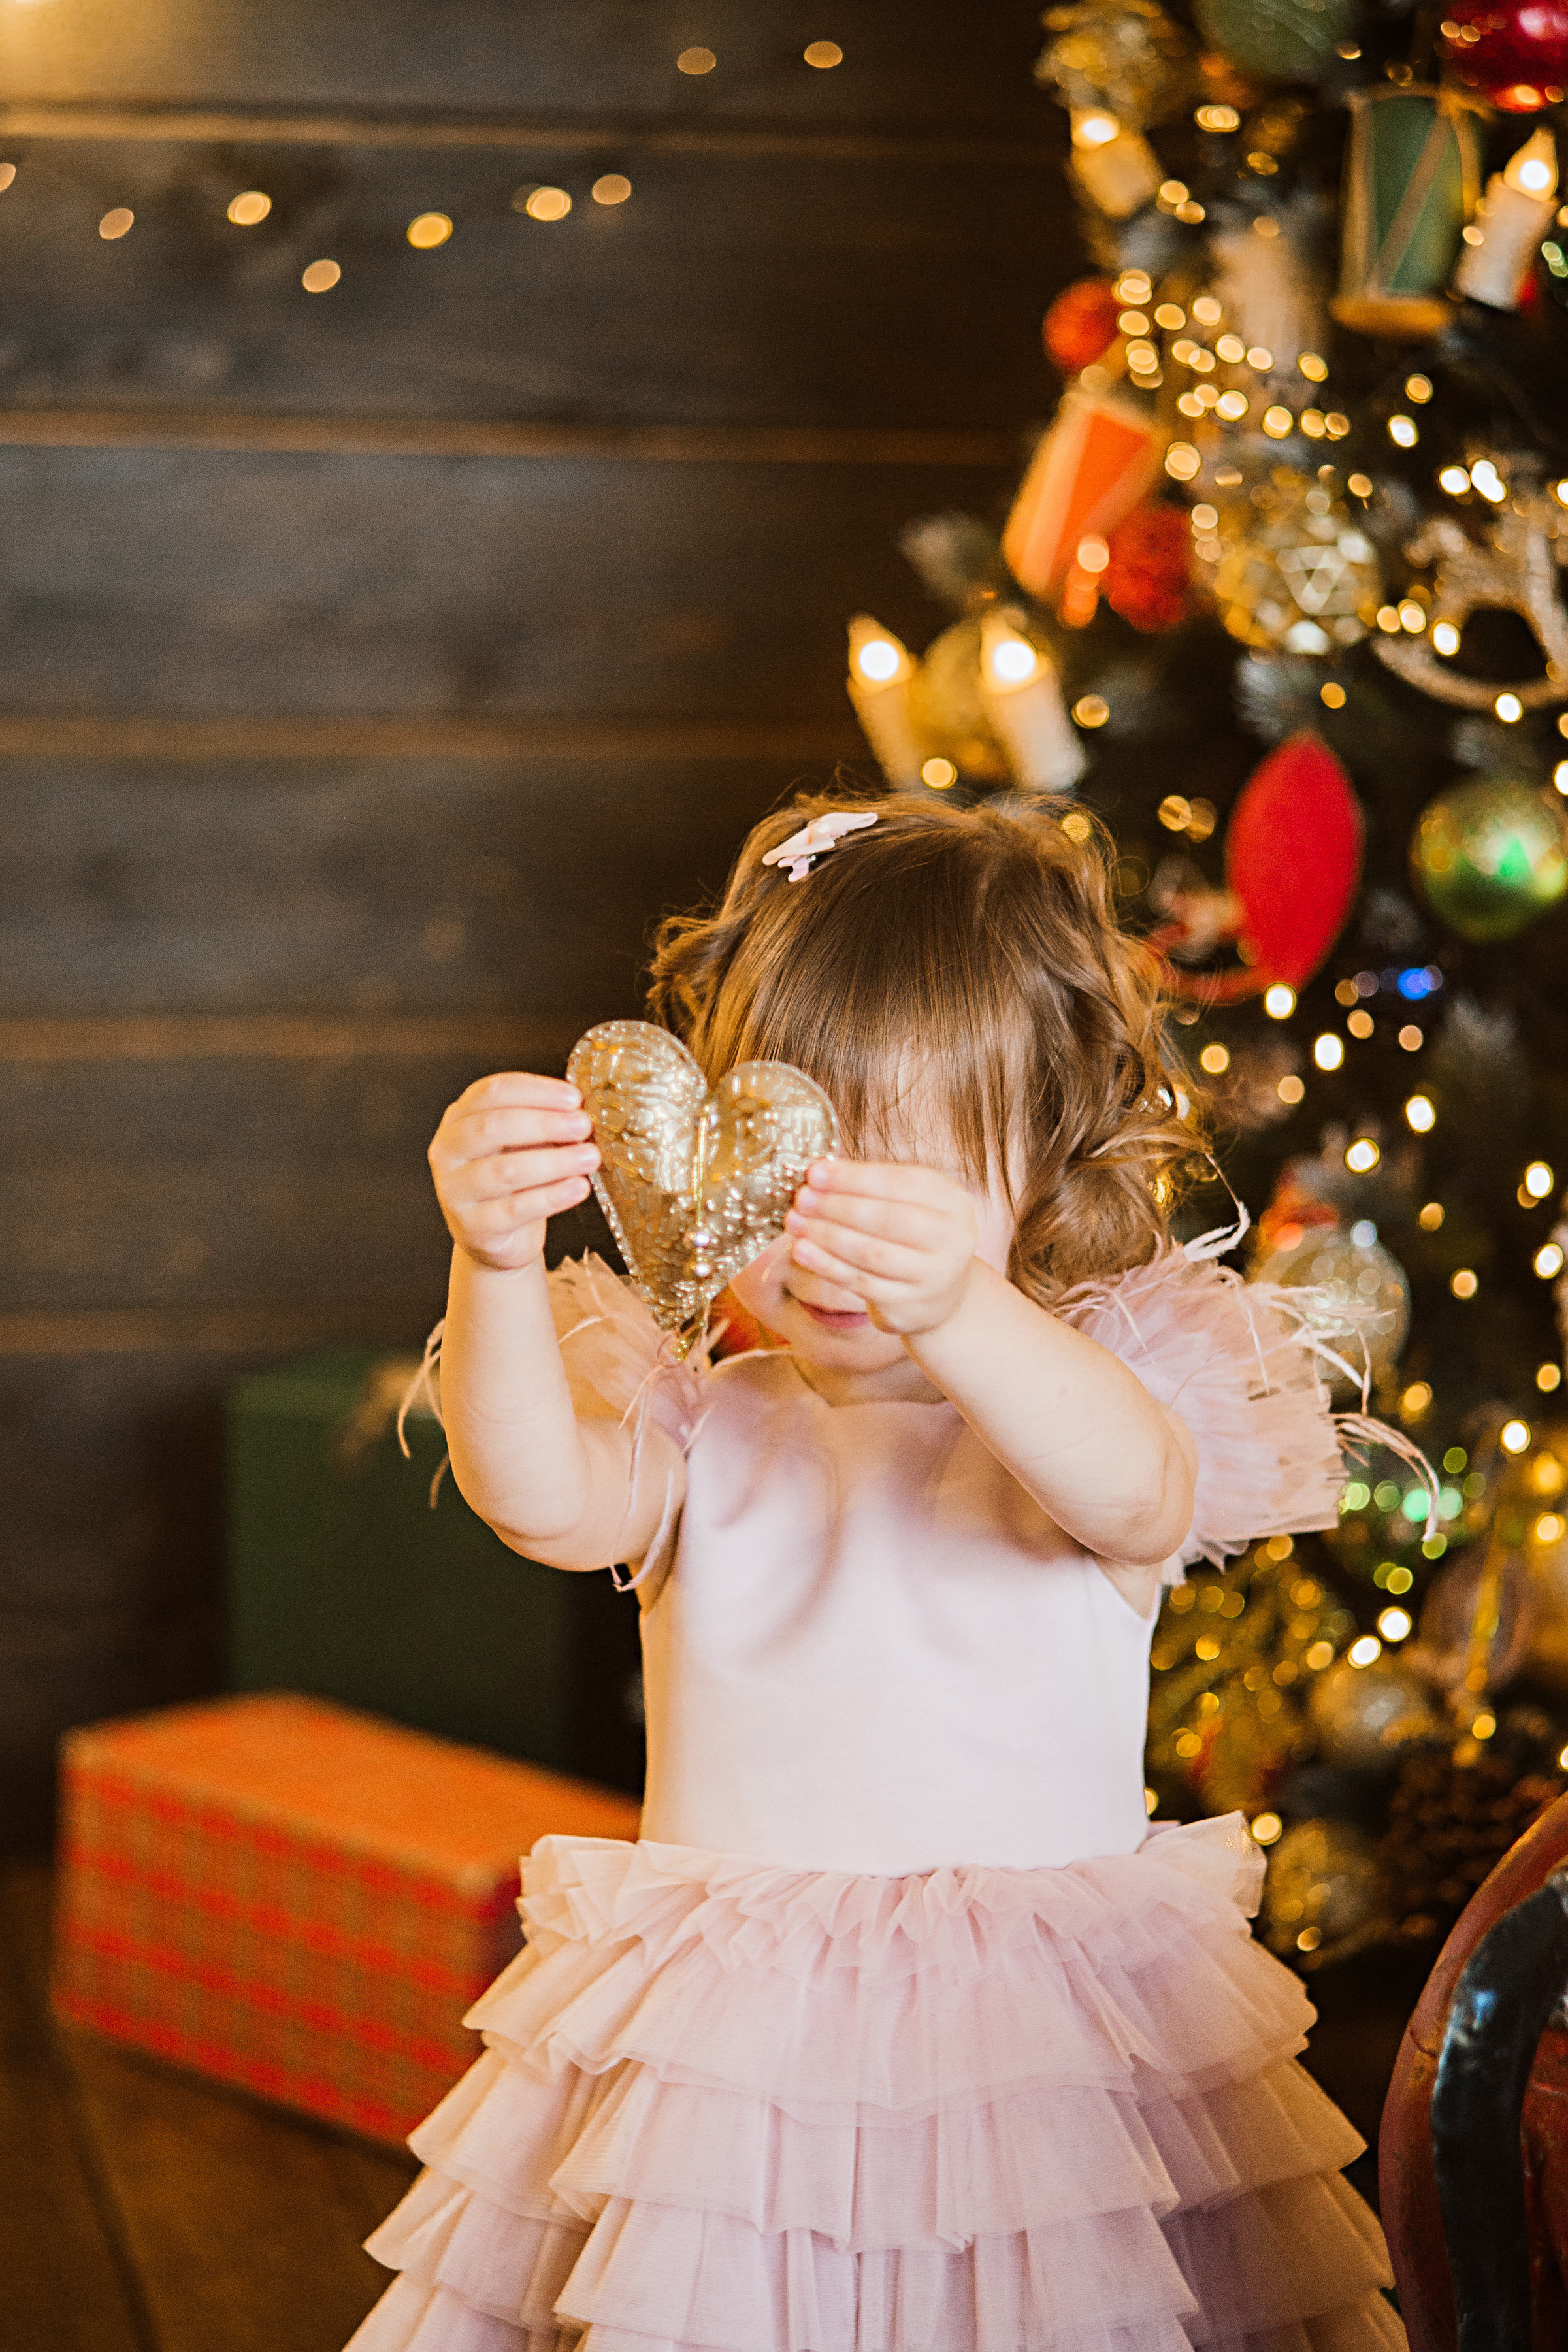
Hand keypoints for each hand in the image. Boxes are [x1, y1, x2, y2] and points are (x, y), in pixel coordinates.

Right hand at [428, 1073, 599, 1271]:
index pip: (491, 1092)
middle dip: (544, 1123)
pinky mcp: (473, 1227)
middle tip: (583, 1125)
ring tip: (590, 1157)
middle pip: (493, 1127)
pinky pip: (515, 1209)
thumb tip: (581, 1111)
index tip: (573, 1098)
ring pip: (505, 1171)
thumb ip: (543, 1123)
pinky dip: (552, 1196)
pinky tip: (579, 1187)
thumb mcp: (523, 1143)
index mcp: (458, 1118)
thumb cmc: (512, 1182)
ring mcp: (454, 1191)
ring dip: (554, 1161)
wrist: (497, 1237)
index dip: (535, 1091)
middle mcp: (448, 1151)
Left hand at [784, 1160, 979, 1336]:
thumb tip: (818, 1173)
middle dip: (837, 1207)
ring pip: (871, 1253)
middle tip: (801, 1198)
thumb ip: (872, 1186)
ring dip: (826, 1235)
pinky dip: (826, 1265)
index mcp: (952, 1202)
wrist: (942, 1295)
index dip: (854, 1178)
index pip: (901, 1183)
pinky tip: (802, 1250)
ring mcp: (933, 1277)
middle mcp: (952, 1239)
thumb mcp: (909, 1203)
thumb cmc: (914, 1236)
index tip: (814, 1172)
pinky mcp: (908, 1306)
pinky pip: (860, 1283)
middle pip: (886, 1220)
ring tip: (794, 1221)